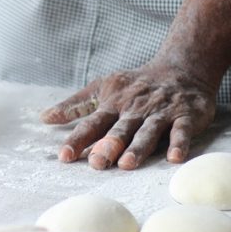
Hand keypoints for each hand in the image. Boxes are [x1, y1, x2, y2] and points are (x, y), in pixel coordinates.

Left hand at [40, 64, 216, 169]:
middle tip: (96, 162)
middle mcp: (135, 109)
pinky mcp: (186, 116)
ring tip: (128, 164)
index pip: (92, 123)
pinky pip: (182, 130)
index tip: (64, 156)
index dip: (78, 139)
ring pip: (148, 131)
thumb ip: (76, 105)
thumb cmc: (136, 84)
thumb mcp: (103, 87)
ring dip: (138, 147)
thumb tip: (44, 117)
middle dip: (108, 145)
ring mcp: (161, 112)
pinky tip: (174, 157)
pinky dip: (179, 143)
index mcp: (114, 104)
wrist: (183, 67)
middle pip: (120, 129)